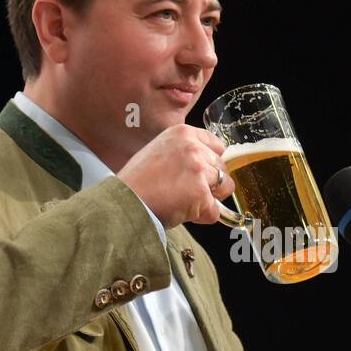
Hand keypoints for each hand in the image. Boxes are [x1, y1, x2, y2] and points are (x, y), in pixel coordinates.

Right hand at [117, 124, 234, 227]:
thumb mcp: (159, 150)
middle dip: (210, 183)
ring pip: (226, 187)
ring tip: (185, 201)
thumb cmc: (137, 181)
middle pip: (222, 167)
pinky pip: (215, 211)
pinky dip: (202, 217)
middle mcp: (194, 148)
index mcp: (183, 133)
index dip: (210, 163)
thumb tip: (205, 164)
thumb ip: (184, 152)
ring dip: (209, 199)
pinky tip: (182, 212)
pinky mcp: (201, 194)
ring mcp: (199, 170)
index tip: (199, 173)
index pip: (217, 146)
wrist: (124, 201)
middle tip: (185, 191)